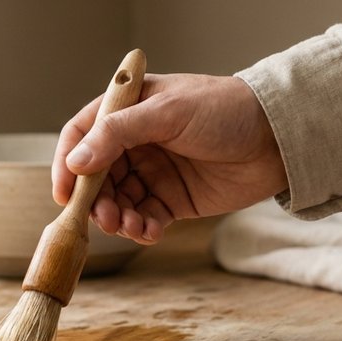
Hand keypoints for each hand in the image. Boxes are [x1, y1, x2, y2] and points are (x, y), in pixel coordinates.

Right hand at [52, 73, 288, 244]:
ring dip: (117, 218)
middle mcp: (135, 141)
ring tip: (130, 226)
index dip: (67, 162)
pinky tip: (150, 231)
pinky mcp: (174, 199)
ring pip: (118, 201)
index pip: (82, 134)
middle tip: (105, 218)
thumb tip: (76, 161)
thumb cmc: (225, 109)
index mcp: (128, 110)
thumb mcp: (168, 112)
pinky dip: (141, 228)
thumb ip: (118, 134)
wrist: (278, 136)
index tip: (63, 192)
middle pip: (95, 176)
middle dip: (95, 200)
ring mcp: (154, 172)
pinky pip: (145, 218)